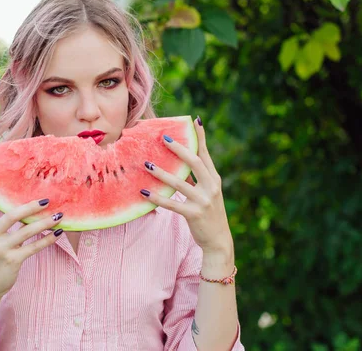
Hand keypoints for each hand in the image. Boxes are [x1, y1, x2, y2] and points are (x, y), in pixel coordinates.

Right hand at [0, 167, 63, 300]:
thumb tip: (16, 207)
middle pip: (10, 215)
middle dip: (30, 207)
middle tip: (47, 199)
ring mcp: (0, 249)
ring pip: (26, 231)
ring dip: (45, 223)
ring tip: (59, 216)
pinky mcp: (11, 261)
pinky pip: (33, 247)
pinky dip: (46, 240)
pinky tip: (57, 234)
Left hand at [140, 116, 233, 256]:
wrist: (219, 241)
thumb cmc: (209, 214)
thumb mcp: (207, 194)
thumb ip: (196, 179)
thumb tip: (181, 164)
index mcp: (214, 179)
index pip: (206, 154)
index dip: (200, 137)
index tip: (194, 120)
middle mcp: (211, 187)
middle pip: (195, 163)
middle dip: (179, 149)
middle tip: (163, 138)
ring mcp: (203, 201)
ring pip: (179, 183)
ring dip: (161, 172)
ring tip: (146, 163)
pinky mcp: (194, 214)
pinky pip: (172, 204)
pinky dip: (157, 197)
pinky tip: (143, 192)